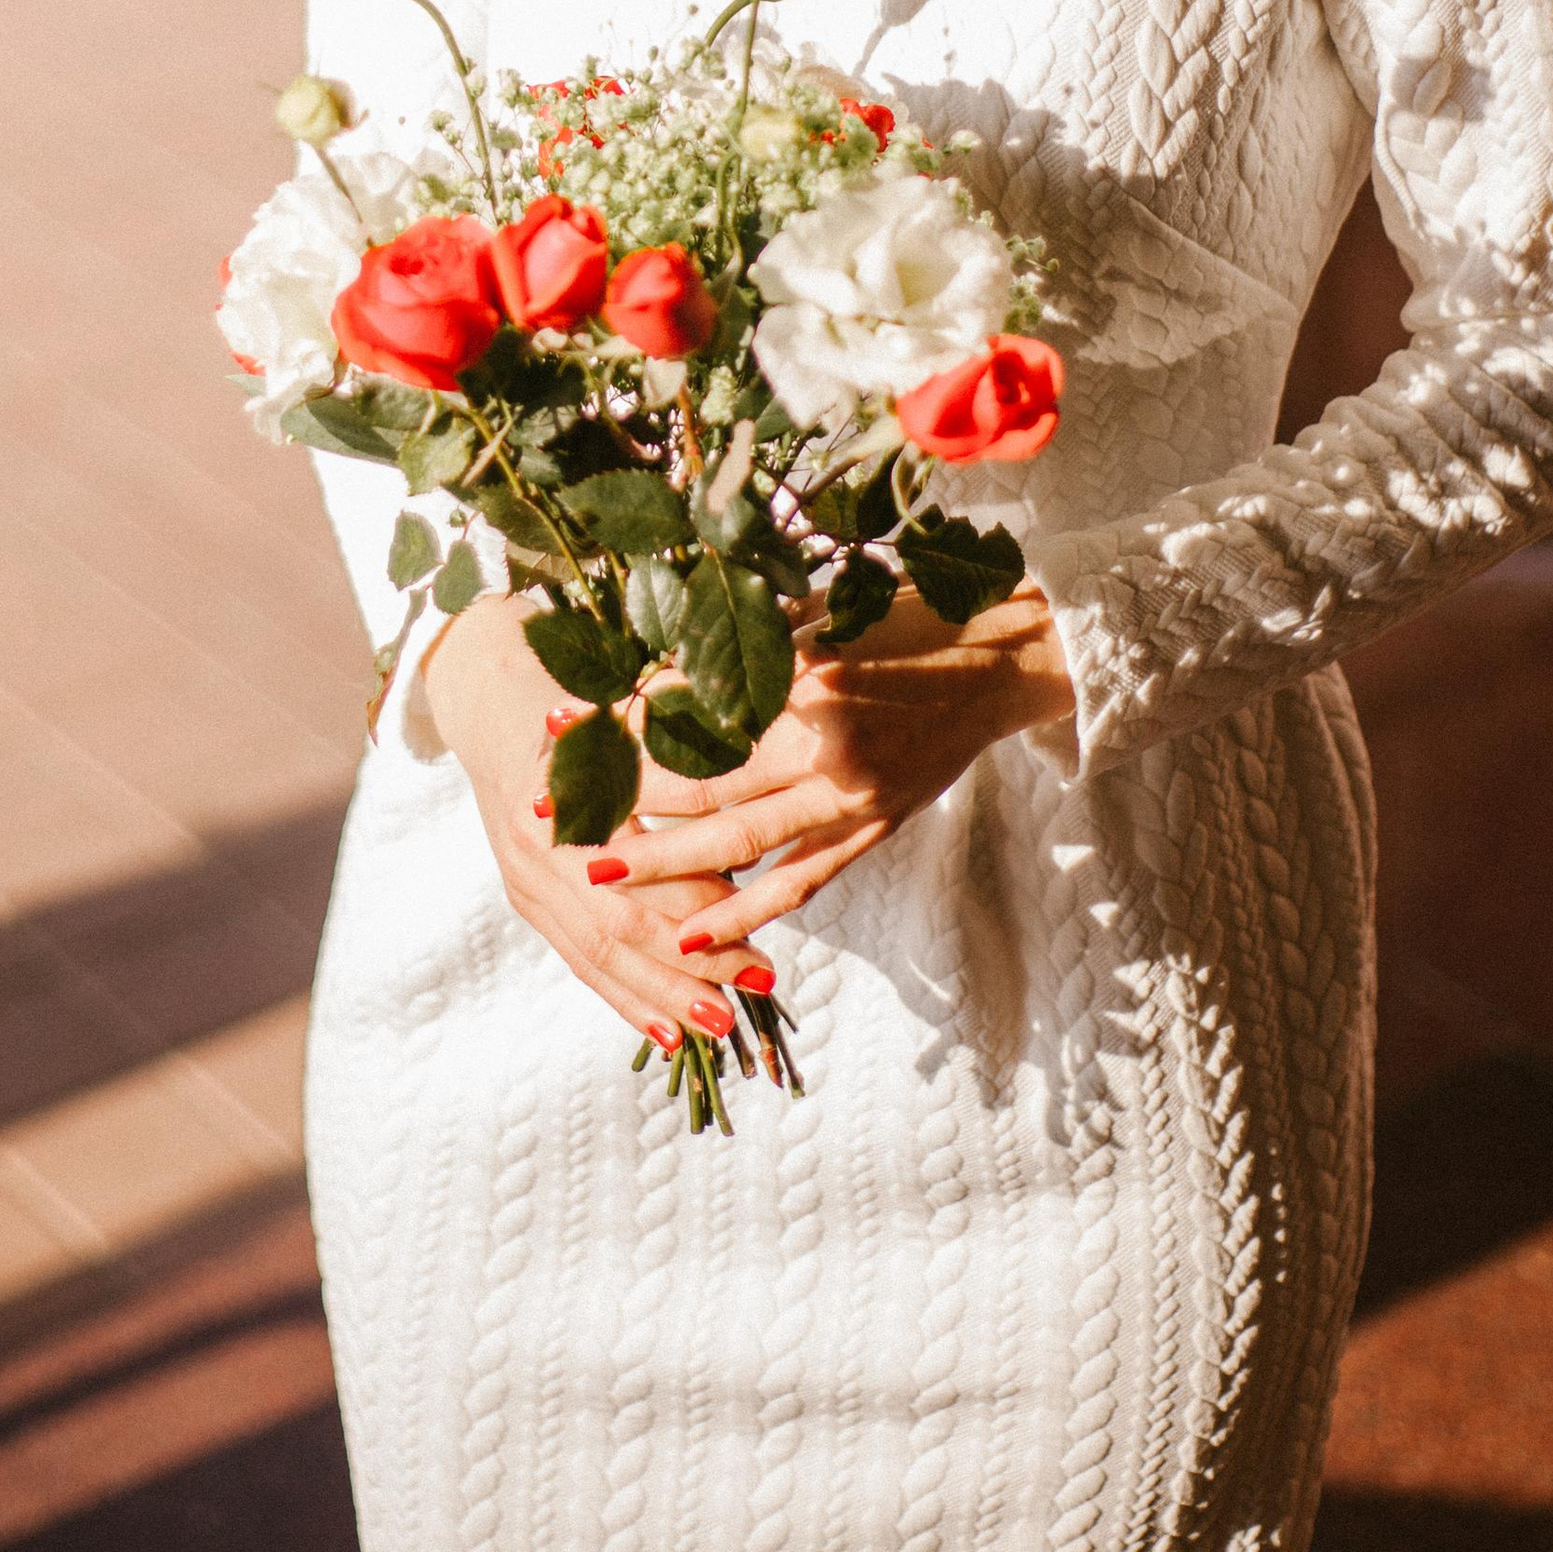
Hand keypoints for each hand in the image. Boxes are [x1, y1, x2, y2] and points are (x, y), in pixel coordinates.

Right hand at [424, 597, 759, 1047]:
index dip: (699, 911)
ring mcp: (524, 882)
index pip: (637, 879)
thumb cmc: (577, 697)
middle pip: (616, 928)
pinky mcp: (526, 902)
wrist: (489, 701)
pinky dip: (626, 998)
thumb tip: (750, 821)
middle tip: (759, 983)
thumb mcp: (623, 716)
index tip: (762, 930)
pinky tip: (669, 1032)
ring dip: (663, 995)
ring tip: (722, 1022)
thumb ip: (676, 763)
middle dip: (690, 965)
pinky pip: (578, 962)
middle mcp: (534, 850)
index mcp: (561, 800)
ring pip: (596, 957)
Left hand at [597, 581, 1075, 957]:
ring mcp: (851, 796)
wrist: (1004, 661)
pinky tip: (691, 936)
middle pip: (701, 782)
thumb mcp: (818, 616)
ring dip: (666, 867)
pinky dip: (745, 911)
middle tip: (549, 816)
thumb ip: (745, 648)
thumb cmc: (906, 618)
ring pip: (741, 842)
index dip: (619, 718)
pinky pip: (800, 881)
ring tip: (598, 880)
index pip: (691, 706)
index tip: (551, 723)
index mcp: (804, 677)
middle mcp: (824, 742)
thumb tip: (654, 667)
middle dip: (620, 801)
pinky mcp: (873, 830)